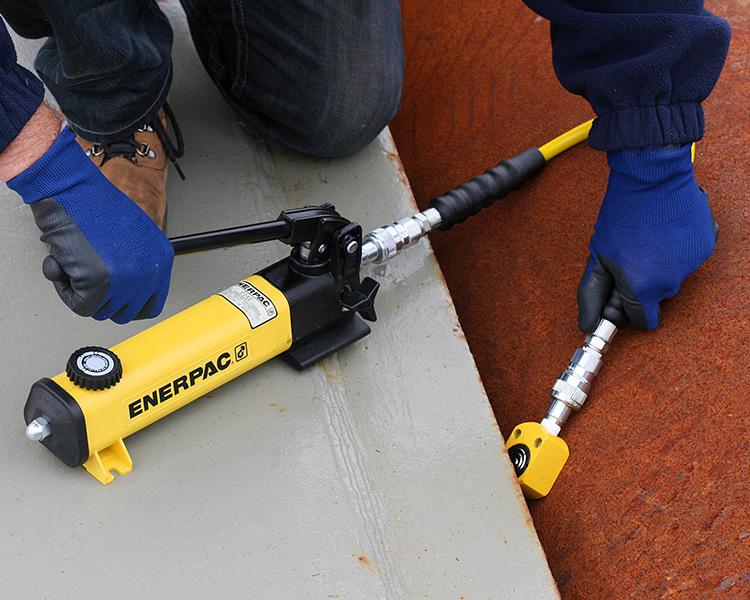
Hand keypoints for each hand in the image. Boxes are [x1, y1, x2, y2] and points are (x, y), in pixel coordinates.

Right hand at [7, 126, 173, 323]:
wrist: (70, 188)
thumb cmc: (94, 204)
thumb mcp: (133, 236)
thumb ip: (135, 263)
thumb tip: (126, 289)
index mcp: (161, 260)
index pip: (152, 304)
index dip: (127, 304)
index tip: (113, 299)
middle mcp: (149, 272)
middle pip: (125, 311)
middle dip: (102, 299)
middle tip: (86, 276)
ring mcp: (126, 280)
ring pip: (101, 310)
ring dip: (82, 291)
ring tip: (76, 262)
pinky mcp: (99, 284)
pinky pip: (80, 305)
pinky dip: (65, 289)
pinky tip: (64, 263)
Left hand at [577, 144, 717, 331]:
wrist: (652, 178)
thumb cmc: (621, 216)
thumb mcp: (598, 257)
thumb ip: (591, 295)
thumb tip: (587, 325)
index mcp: (643, 289)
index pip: (642, 322)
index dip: (628, 311)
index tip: (620, 296)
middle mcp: (671, 282)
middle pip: (656, 298)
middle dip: (641, 285)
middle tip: (628, 257)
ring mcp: (691, 264)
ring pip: (672, 277)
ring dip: (659, 266)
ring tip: (646, 239)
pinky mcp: (705, 246)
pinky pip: (688, 259)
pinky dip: (676, 250)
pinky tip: (664, 232)